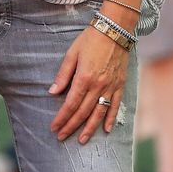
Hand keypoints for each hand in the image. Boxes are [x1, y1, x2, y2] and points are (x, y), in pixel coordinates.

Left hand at [48, 25, 128, 142]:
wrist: (115, 31)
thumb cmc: (90, 40)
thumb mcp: (71, 54)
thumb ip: (63, 75)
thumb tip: (52, 92)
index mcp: (84, 78)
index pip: (70, 104)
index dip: (62, 118)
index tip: (54, 127)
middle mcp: (98, 86)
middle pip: (83, 112)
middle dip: (71, 126)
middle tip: (61, 137)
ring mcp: (111, 87)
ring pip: (99, 113)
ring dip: (90, 128)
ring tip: (82, 140)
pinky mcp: (120, 86)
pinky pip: (115, 106)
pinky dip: (110, 119)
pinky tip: (105, 130)